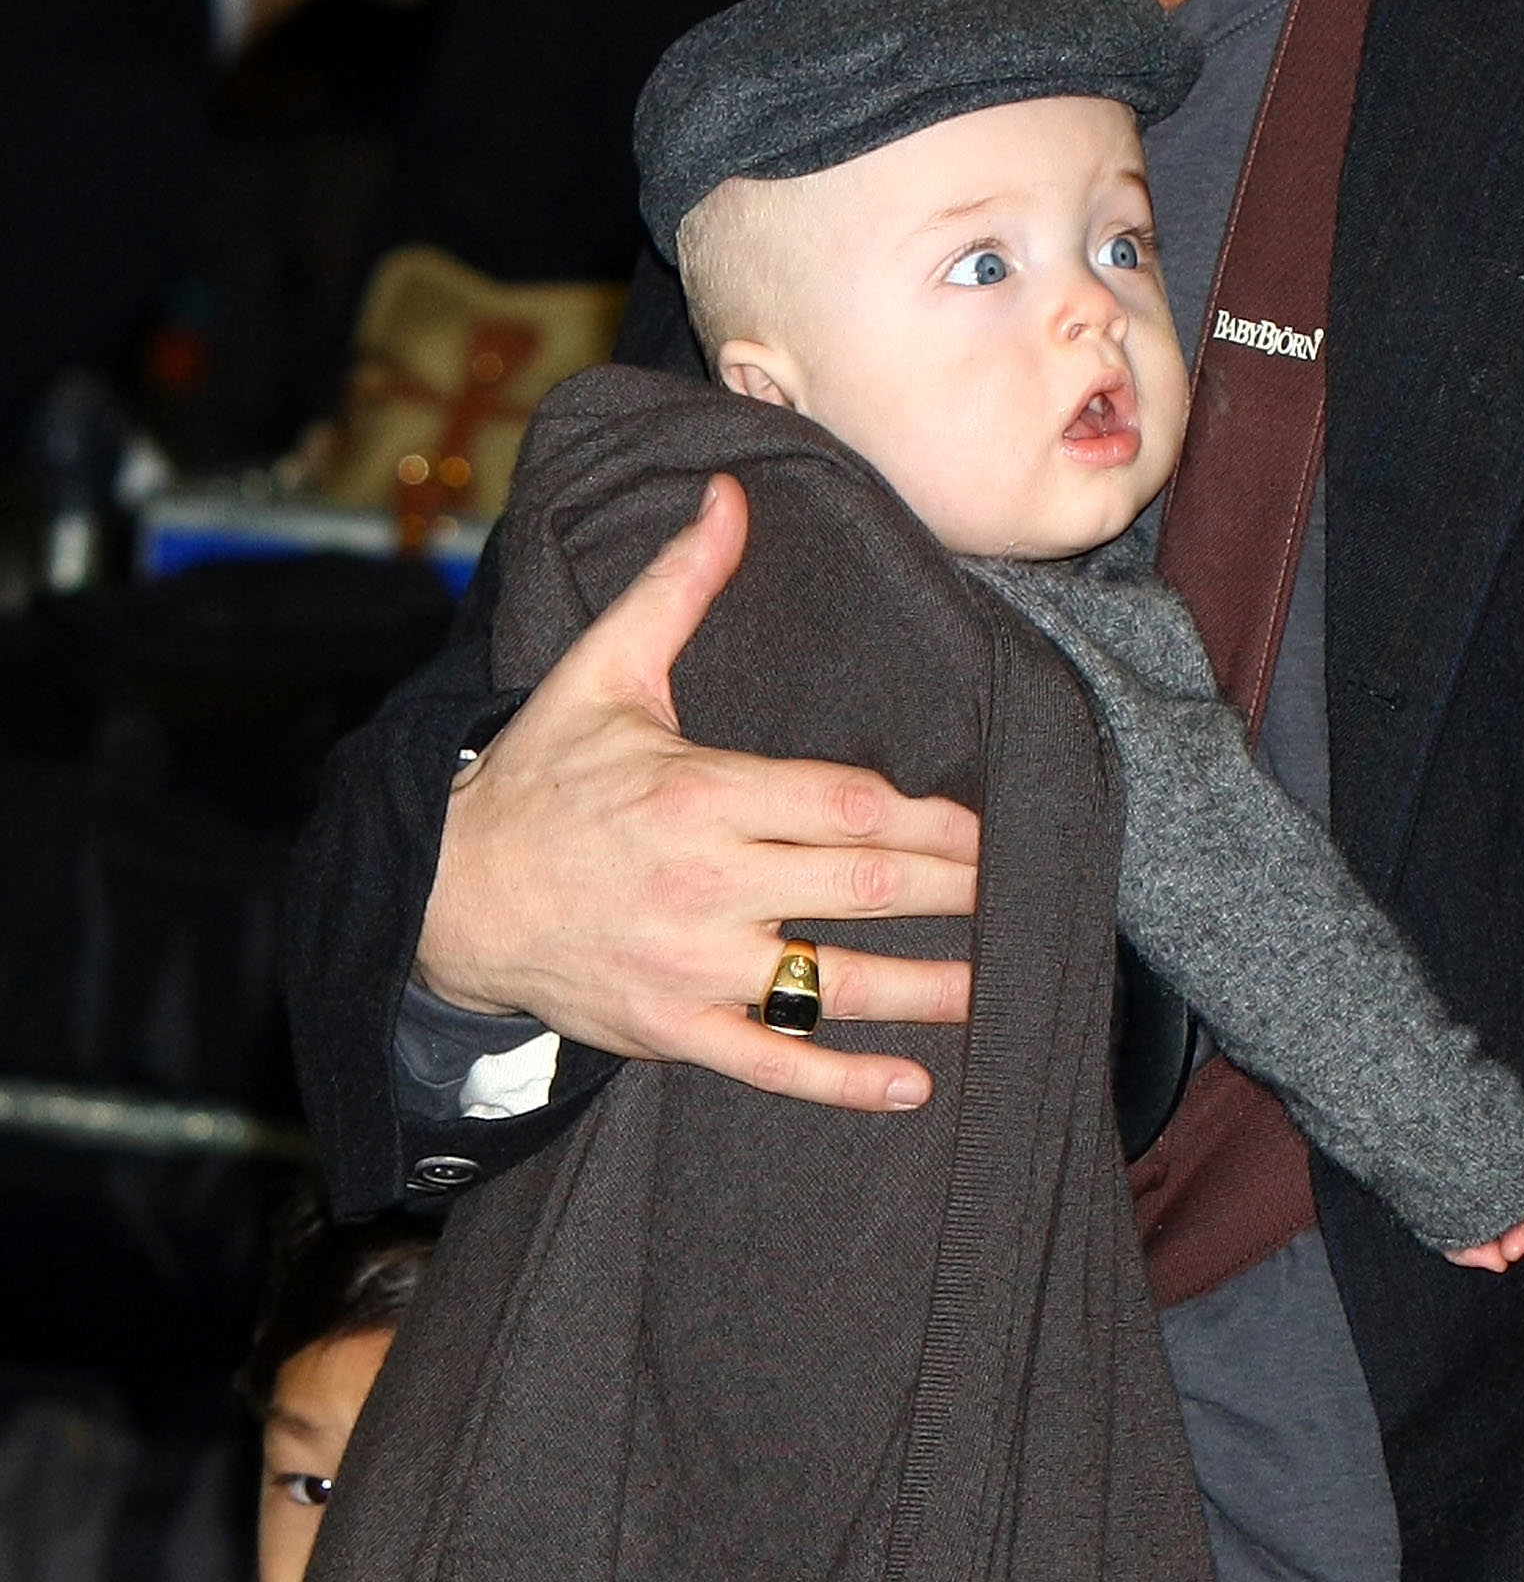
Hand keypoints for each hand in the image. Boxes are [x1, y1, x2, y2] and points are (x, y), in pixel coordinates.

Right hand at [413, 473, 977, 1109]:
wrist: (444, 896)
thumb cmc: (539, 778)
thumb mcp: (602, 672)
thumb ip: (677, 587)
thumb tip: (729, 497)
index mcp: (698, 792)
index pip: (842, 806)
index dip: (926, 818)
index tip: (985, 823)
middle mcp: (703, 883)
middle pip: (857, 889)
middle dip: (949, 889)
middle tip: (1021, 888)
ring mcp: (689, 967)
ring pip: (828, 983)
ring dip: (923, 988)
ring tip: (997, 983)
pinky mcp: (672, 1029)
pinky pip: (770, 1063)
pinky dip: (844, 1081)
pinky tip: (913, 1083)